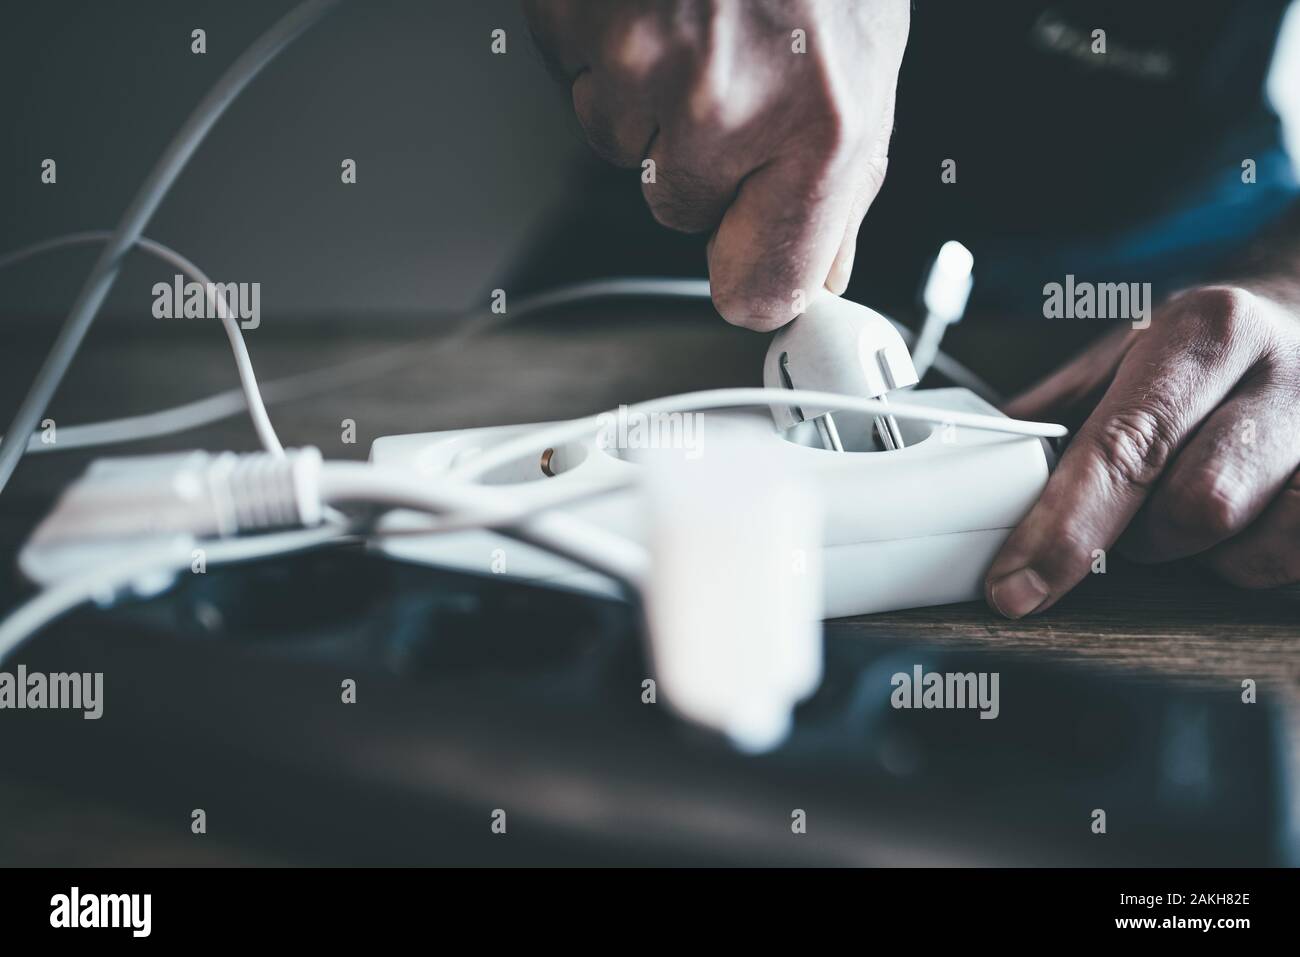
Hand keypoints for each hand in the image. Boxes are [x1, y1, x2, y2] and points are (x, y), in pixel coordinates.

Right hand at [524, 0, 909, 328]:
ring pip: (621, 139)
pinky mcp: (571, 22)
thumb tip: (822, 267)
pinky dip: (606, 38)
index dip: (752, 276)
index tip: (749, 270)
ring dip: (649, 88)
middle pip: (679, 209)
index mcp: (822, 124)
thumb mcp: (866, 52)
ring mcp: (637, 62)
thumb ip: (842, 173)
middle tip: (737, 63)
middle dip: (702, 153)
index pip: (763, 287)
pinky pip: (579, 73)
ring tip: (697, 6)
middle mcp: (724, 104)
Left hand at [986, 285, 1299, 617]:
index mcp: (1207, 333)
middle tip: (1135, 514)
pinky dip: (1255, 561)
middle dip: (1144, 534)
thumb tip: (977, 473)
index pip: (1122, 447)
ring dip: (1204, 553)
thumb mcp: (1129, 350)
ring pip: (1252, 547)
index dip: (1062, 529)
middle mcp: (1285, 374)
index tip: (1016, 585)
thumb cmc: (1208, 346)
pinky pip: (1295, 561)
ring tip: (1196, 509)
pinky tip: (1247, 525)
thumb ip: (1056, 411)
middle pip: (1196, 507)